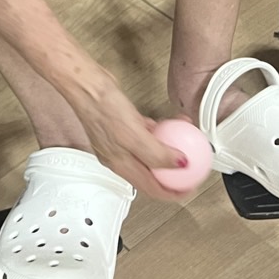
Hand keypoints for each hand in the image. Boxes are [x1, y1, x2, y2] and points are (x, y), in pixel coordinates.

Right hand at [68, 75, 191, 200]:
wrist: (86, 85)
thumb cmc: (101, 108)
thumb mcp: (134, 134)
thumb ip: (157, 153)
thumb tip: (180, 164)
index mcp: (121, 164)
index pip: (152, 189)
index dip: (174, 192)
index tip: (190, 188)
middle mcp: (120, 156)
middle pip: (154, 174)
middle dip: (175, 175)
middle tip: (192, 169)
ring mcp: (121, 141)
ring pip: (151, 153)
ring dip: (170, 150)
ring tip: (186, 144)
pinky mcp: (123, 126)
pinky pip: (147, 135)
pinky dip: (160, 133)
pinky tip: (169, 125)